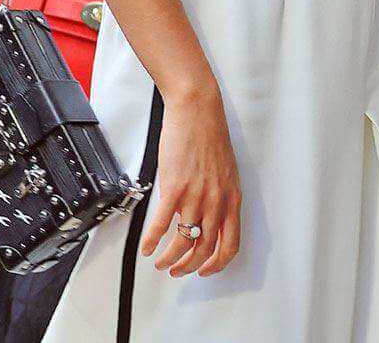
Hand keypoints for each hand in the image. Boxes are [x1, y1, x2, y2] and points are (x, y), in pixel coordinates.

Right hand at [140, 85, 241, 277]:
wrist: (197, 109)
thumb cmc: (210, 133)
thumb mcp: (225, 170)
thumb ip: (220, 196)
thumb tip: (211, 216)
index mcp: (231, 197)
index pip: (230, 245)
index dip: (216, 265)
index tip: (205, 270)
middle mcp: (216, 200)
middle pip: (204, 250)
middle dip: (189, 267)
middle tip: (178, 270)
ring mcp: (195, 195)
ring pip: (183, 242)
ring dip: (170, 259)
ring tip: (161, 262)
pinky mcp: (174, 187)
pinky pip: (162, 224)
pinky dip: (152, 241)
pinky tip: (147, 246)